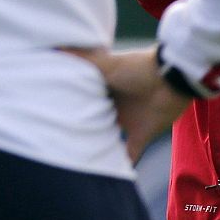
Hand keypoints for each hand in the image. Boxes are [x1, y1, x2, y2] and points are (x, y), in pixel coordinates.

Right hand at [61, 45, 191, 162]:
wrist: (172, 80)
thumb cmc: (136, 68)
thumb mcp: (104, 63)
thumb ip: (80, 57)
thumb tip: (53, 45)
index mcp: (102, 87)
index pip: (80, 96)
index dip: (65, 102)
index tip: (47, 110)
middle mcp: (112, 104)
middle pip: (92, 117)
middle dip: (79, 126)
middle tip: (57, 138)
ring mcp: (127, 120)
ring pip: (107, 136)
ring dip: (97, 144)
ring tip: (76, 157)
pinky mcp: (142, 134)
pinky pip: (130, 152)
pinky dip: (123, 163)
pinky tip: (109, 173)